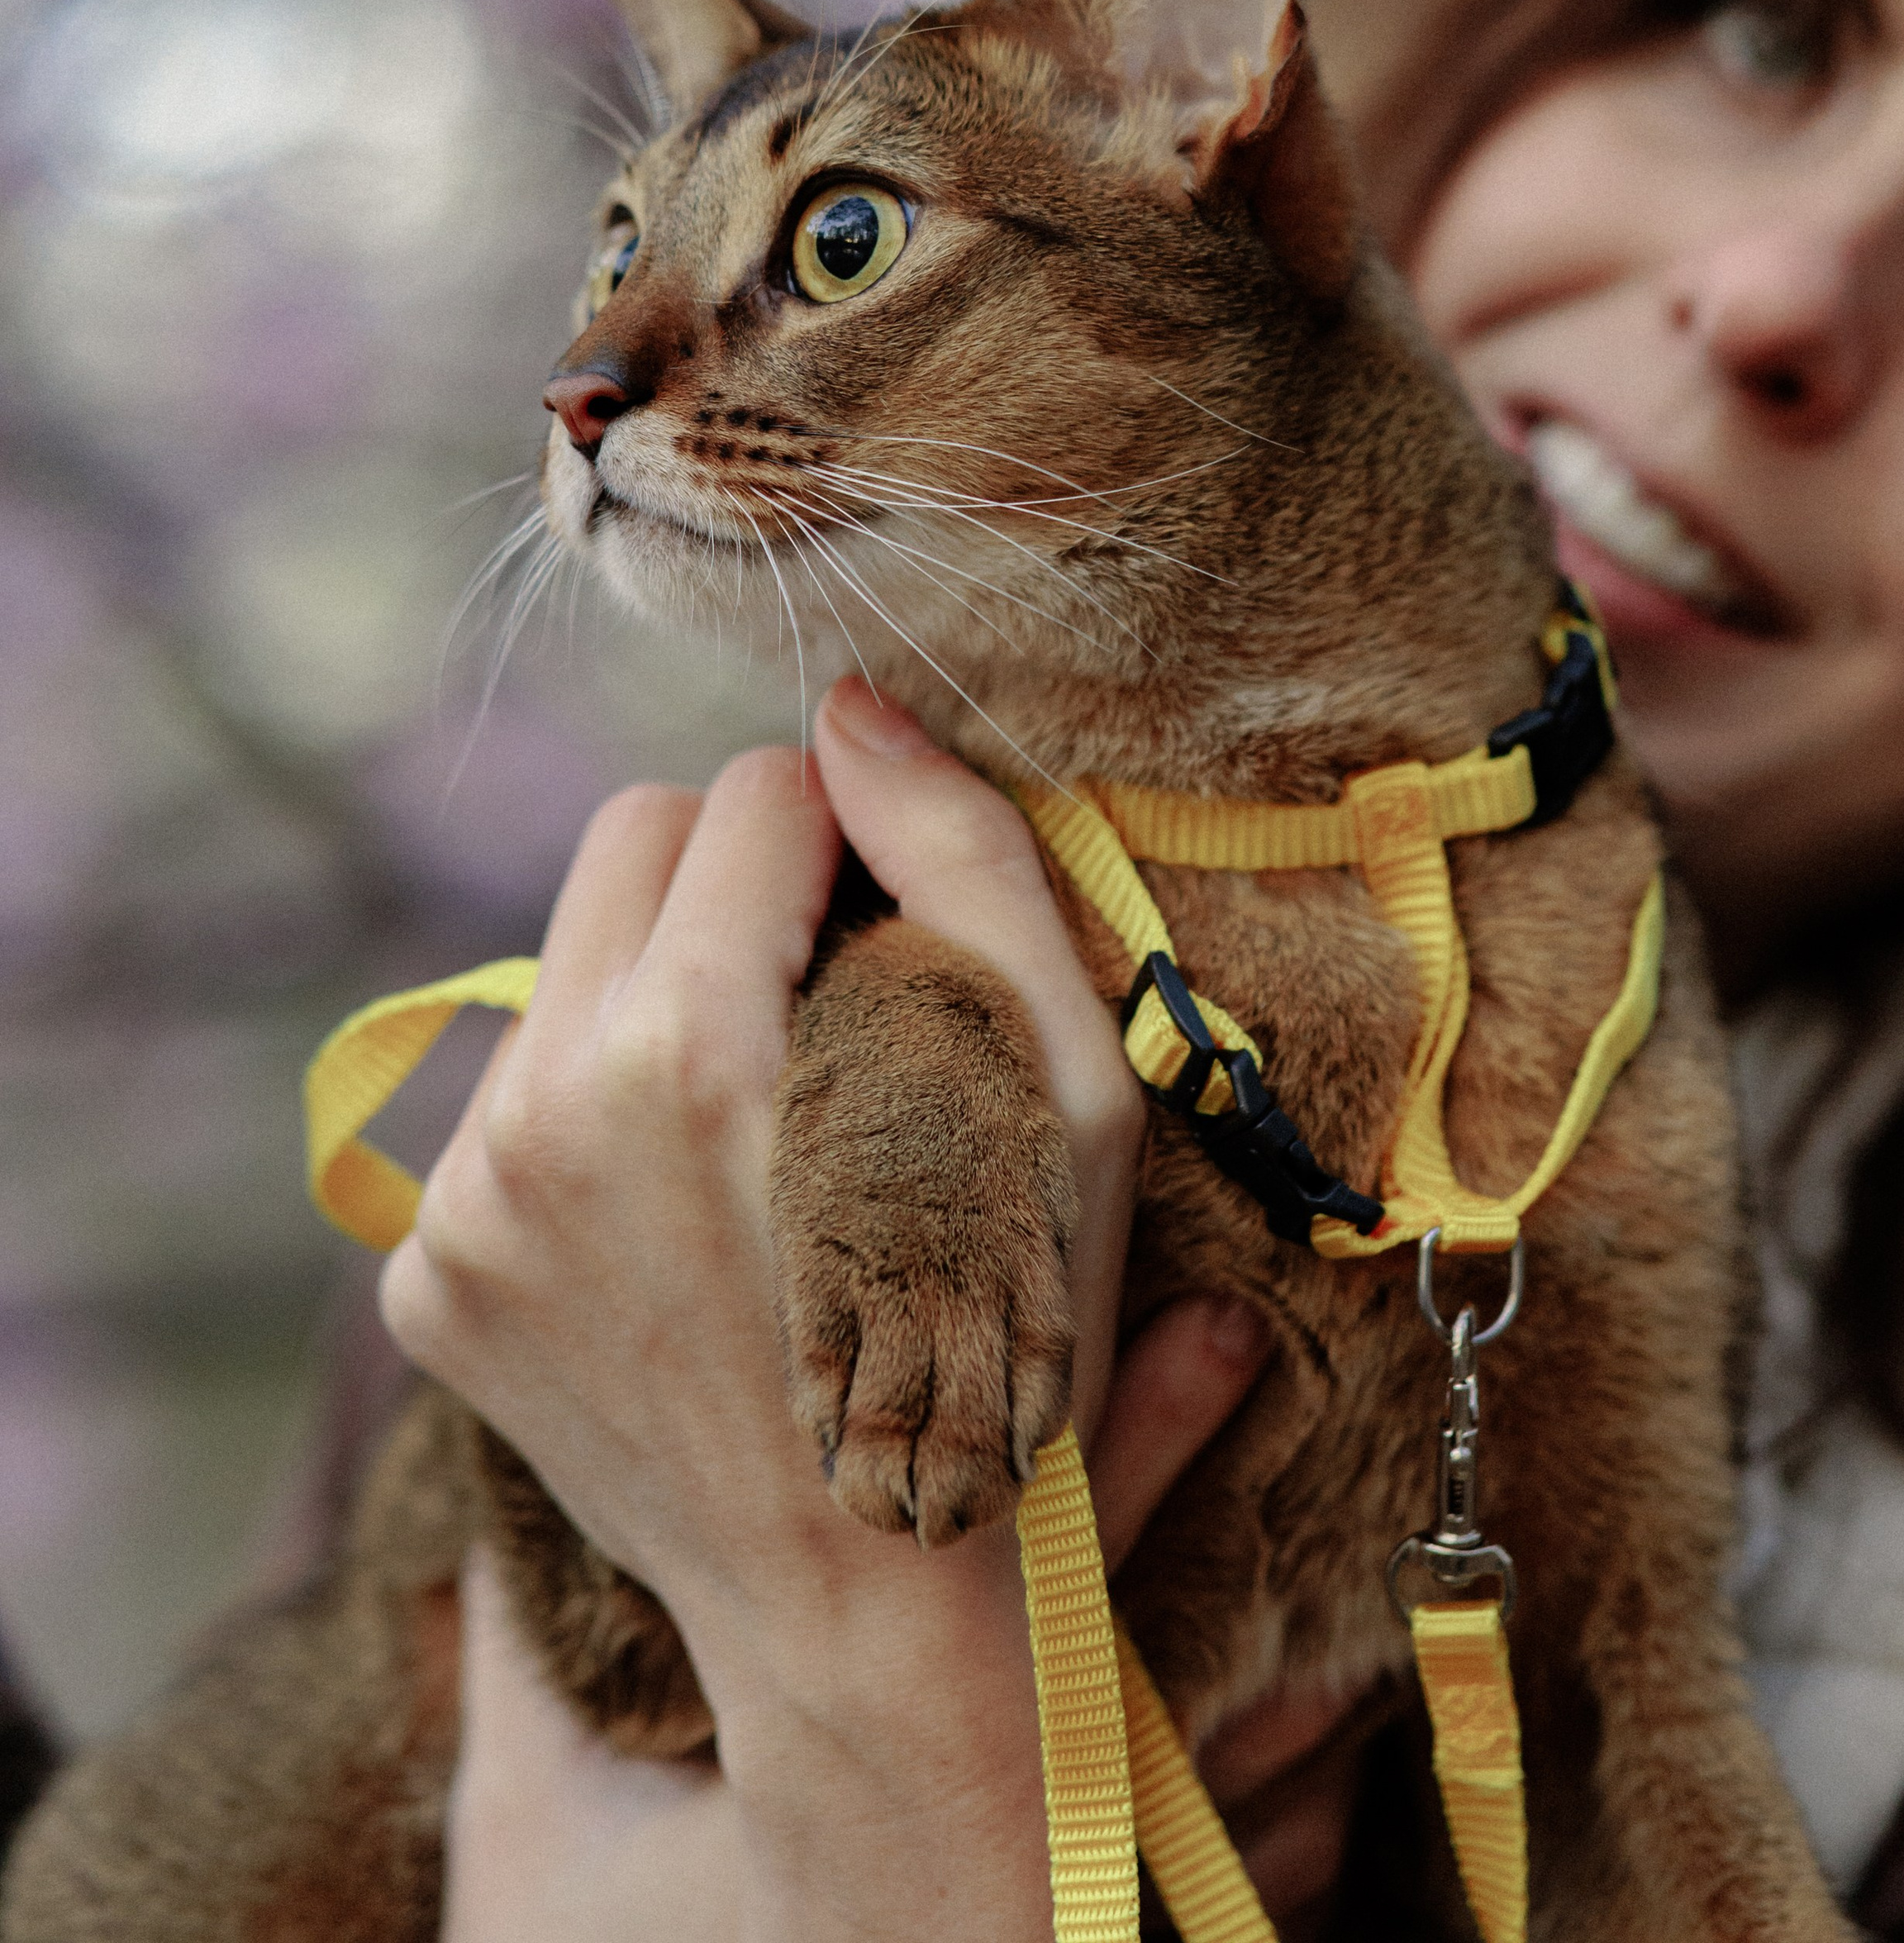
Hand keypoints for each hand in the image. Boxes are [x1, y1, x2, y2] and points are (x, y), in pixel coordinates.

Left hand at [386, 678, 1145, 1939]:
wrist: (871, 1613)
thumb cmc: (1003, 1338)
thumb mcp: (1059, 1085)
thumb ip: (963, 858)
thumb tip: (846, 711)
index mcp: (694, 1045)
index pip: (754, 791)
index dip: (855, 851)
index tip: (899, 950)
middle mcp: (541, 1110)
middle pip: (628, 840)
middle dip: (738, 891)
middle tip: (827, 1013)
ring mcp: (464, 1202)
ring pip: (562, 968)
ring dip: (662, 1002)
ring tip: (757, 1138)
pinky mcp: (425, 1277)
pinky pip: (507, 1104)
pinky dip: (595, 1127)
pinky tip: (682, 1228)